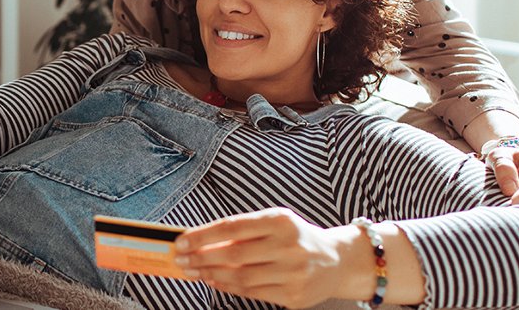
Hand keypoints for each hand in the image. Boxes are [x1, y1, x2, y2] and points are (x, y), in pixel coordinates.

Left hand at [173, 208, 344, 307]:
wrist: (338, 261)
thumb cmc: (296, 238)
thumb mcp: (275, 223)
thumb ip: (242, 230)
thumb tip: (199, 240)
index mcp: (281, 221)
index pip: (232, 226)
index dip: (202, 235)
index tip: (181, 241)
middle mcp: (289, 246)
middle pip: (234, 253)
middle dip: (201, 257)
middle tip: (181, 260)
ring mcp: (293, 273)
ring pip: (241, 276)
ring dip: (211, 274)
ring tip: (193, 271)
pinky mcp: (294, 296)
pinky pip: (252, 292)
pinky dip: (228, 287)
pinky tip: (214, 281)